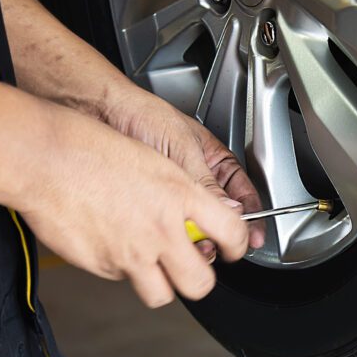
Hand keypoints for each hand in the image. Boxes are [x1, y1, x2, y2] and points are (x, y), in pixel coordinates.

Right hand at [18, 106, 248, 306]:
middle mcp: (160, 230)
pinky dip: (121, 268)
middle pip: (200, 284)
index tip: (234, 248)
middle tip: (194, 268)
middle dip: (200, 281)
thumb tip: (206, 213)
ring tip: (151, 261)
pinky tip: (110, 239)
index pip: (231, 233)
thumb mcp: (156, 160)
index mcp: (180, 196)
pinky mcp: (101, 266)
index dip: (239, 247)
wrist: (44, 158)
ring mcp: (130, 253)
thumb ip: (186, 193)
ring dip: (160, 283)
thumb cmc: (93, 149)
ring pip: (160, 294)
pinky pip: (121, 279)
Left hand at [100, 85, 264, 250]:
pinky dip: (172, 233)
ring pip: (196, 222)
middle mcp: (198, 178)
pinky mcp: (153, 203)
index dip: (251, 216)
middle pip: (221, 215)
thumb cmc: (144, 115)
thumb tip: (229, 211)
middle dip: (220, 232)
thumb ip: (205, 183)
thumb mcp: (182, 150)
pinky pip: (170, 224)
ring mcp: (175, 192)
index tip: (252, 238)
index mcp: (216, 160)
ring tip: (193, 241)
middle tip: (217, 243)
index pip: (243, 193)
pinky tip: (171, 235)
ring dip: (196, 235)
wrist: (103, 112)